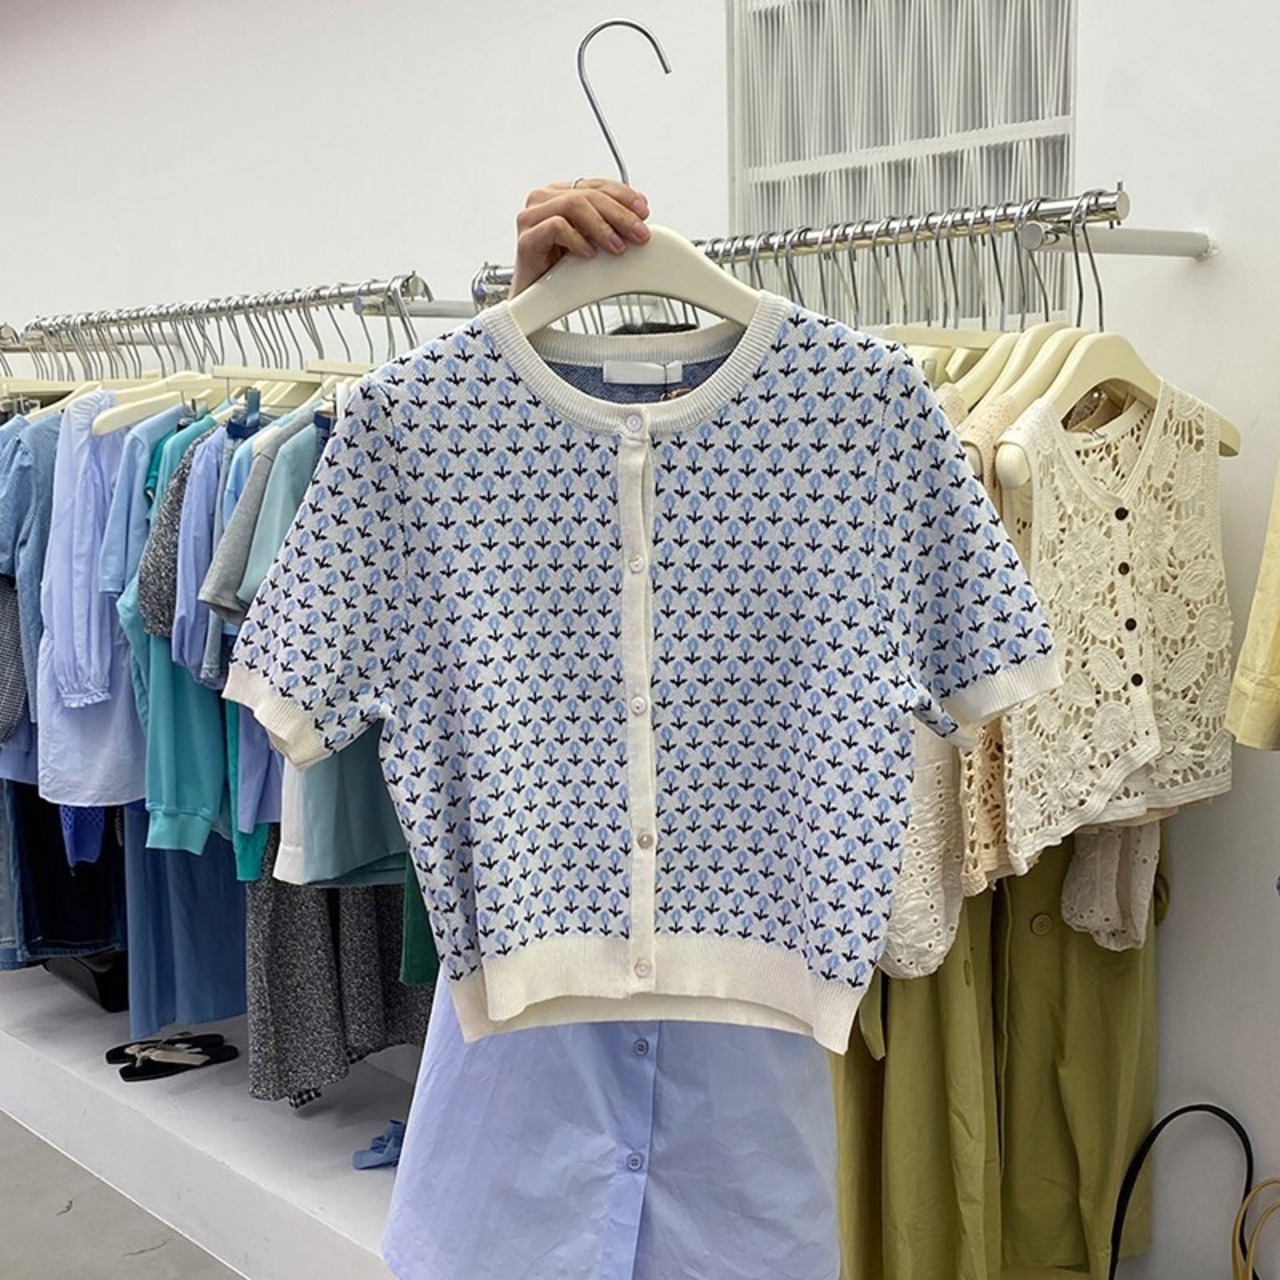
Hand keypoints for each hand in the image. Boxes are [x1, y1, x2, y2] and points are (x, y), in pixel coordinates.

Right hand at [510, 179, 650, 296]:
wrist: (535, 298)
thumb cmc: (560, 269)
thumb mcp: (592, 240)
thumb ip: (609, 222)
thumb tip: (639, 214)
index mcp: (560, 194)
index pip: (596, 185)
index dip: (623, 195)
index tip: (643, 212)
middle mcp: (544, 200)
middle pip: (587, 195)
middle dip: (619, 214)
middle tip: (639, 233)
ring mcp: (531, 217)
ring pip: (573, 205)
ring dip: (602, 226)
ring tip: (618, 247)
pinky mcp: (526, 239)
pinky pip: (555, 227)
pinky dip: (577, 239)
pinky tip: (590, 253)